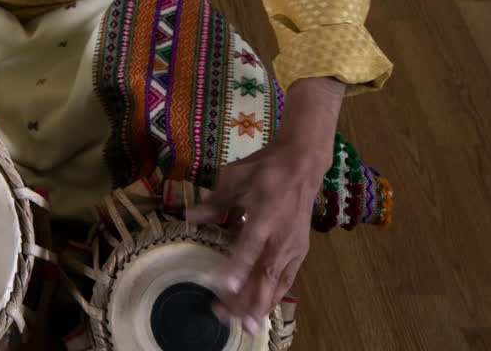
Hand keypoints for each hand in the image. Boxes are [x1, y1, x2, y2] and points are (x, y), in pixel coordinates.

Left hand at [185, 76, 343, 334]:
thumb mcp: (234, 177)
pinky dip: (273, 297)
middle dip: (245, 298)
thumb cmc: (264, 170)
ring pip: (277, 283)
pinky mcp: (299, 252)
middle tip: (222, 313)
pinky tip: (260, 311)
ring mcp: (293, 247)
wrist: (302, 166)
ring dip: (259, 304)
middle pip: (265, 274)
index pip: (250, 246)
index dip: (238, 266)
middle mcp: (281, 237)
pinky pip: (286, 281)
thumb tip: (189, 217)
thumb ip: (214, 202)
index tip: (225, 285)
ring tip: (241, 323)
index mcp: (265, 216)